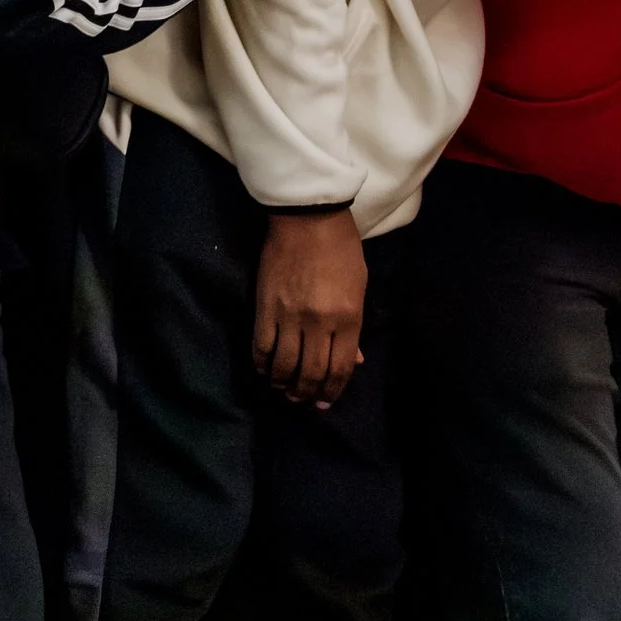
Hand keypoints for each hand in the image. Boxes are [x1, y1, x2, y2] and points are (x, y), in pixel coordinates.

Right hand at [252, 207, 367, 407]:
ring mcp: (290, 317)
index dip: (332, 391)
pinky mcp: (265, 308)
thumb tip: (355, 360)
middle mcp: (319, 323)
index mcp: (348, 317)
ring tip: (284, 390)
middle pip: (311, 373)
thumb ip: (355, 327)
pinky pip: (261, 347)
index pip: (340, 368)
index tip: (326, 402)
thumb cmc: (342, 248)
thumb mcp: (359, 286)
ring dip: (284, 385)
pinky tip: (265, 371)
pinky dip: (262, 365)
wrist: (308, 218)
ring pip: (284, 366)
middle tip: (303, 400)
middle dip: (307, 394)